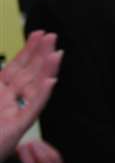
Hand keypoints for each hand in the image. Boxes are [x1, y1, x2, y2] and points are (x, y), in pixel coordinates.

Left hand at [0, 32, 61, 158]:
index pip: (16, 67)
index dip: (28, 51)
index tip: (38, 34)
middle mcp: (8, 103)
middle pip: (28, 74)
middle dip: (40, 54)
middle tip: (52, 37)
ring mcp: (14, 115)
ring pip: (35, 88)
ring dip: (46, 71)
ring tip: (57, 54)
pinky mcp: (17, 128)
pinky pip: (32, 108)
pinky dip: (42, 94)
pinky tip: (51, 81)